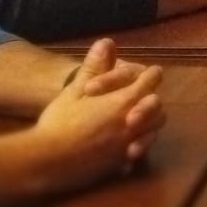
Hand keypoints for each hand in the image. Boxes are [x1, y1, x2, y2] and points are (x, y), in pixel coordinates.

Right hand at [27, 38, 165, 187]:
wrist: (47, 160)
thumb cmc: (59, 121)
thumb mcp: (74, 90)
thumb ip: (94, 67)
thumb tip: (106, 42)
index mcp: (123, 101)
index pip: (151, 82)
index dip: (151, 75)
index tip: (149, 73)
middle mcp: (132, 123)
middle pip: (159, 109)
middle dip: (153, 101)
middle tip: (141, 97)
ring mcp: (128, 145)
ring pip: (154, 132)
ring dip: (149, 124)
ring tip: (134, 119)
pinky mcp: (120, 163)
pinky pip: (139, 154)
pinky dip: (137, 147)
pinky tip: (124, 146)